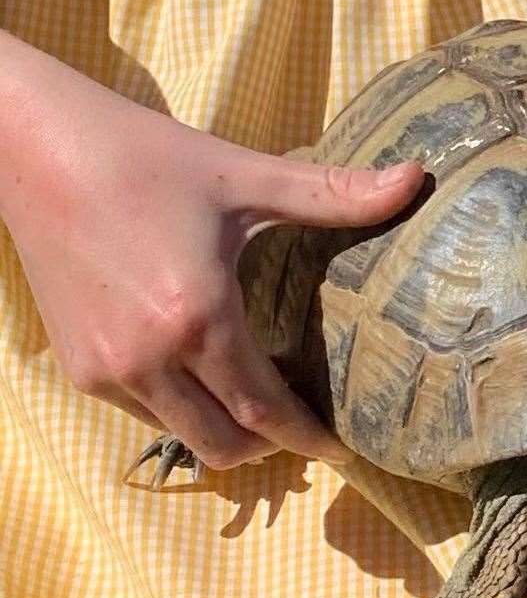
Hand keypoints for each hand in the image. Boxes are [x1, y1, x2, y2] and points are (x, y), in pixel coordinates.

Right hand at [0, 31, 423, 469]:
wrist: (33, 148)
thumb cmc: (146, 159)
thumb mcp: (245, 177)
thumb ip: (334, 193)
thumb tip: (417, 178)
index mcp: (197, 318)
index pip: (264, 410)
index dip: (306, 438)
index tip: (341, 449)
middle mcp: (146, 359)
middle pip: (224, 445)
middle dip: (270, 446)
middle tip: (303, 422)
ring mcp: (104, 370)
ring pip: (181, 436)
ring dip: (223, 430)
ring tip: (256, 395)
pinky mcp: (76, 367)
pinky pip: (143, 414)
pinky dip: (180, 410)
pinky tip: (202, 371)